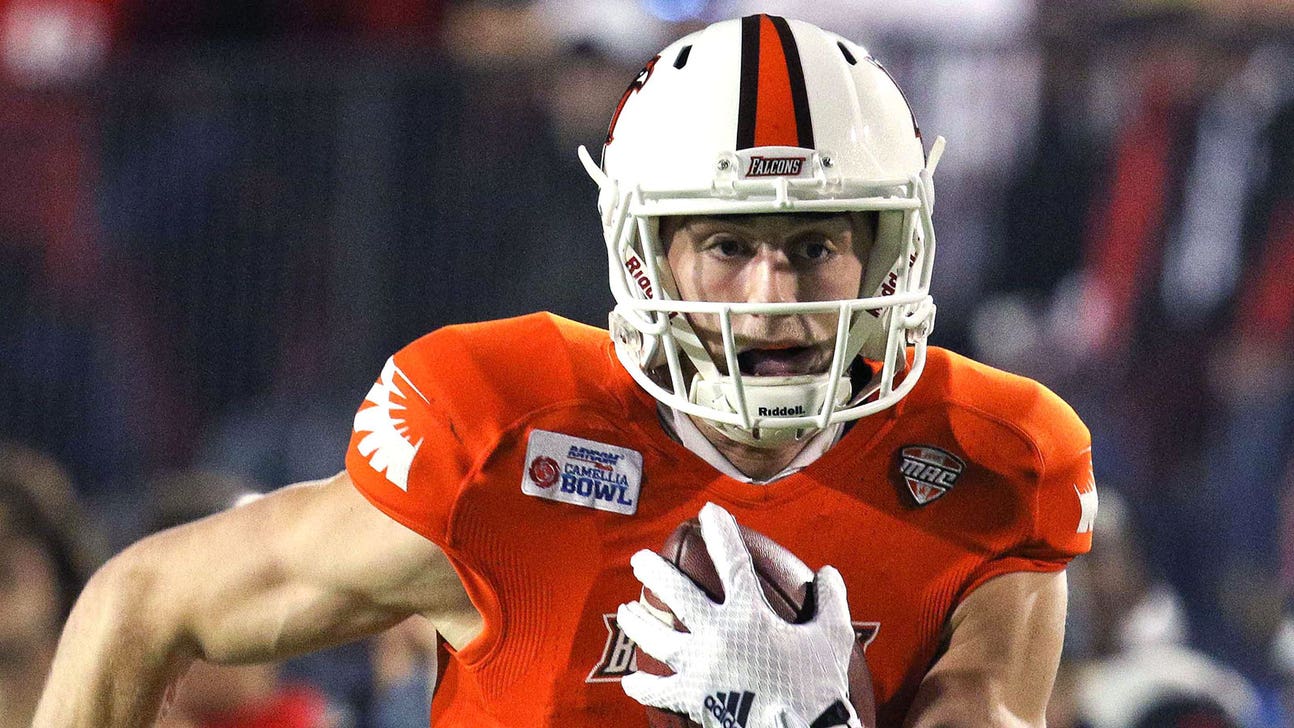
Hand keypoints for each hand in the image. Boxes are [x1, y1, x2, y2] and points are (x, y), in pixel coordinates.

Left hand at [618, 503, 860, 727]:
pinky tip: (629, 681)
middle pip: (676, 594)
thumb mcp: (832, 637)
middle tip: (639, 558)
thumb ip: (830, 601)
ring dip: (637, 622)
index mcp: (749, 614)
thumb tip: (829, 572)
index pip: (732, 561)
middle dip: (655, 571)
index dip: (720, 532)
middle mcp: (717, 635)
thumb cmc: (819, 686)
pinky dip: (642, 687)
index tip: (708, 511)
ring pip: (656, 638)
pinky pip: (659, 692)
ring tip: (626, 610)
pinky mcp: (693, 698)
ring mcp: (700, 668)